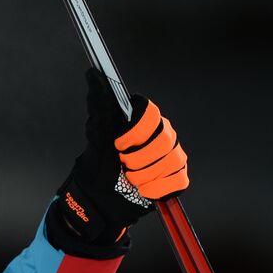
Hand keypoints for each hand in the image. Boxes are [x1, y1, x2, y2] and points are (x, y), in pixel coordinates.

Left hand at [47, 68, 189, 258]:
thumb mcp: (96, 136)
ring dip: (145, 174)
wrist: (101, 198)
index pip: (151, 113)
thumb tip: (93, 74)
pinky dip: (158, 188)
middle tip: (123, 164)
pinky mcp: (177, 176)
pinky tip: (143, 190)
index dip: (136, 131)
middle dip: (139, 157)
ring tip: (130, 178)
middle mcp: (160, 134)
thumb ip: (99, 107)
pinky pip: (179, 179)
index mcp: (141, 121)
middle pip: (163, 139)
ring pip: (172, 160)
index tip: (119, 144)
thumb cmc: (98, 163)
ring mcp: (172, 155)